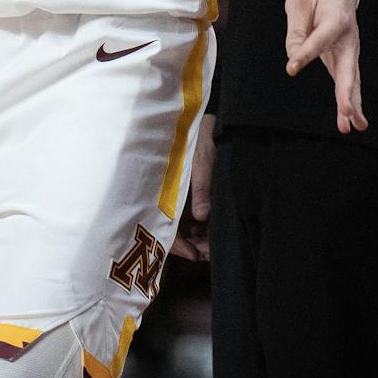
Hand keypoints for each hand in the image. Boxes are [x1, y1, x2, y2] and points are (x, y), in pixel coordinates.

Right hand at [172, 113, 212, 260]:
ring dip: (195, 237)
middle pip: (174, 230)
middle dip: (190, 245)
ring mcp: (178, 196)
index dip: (178, 245)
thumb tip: (202, 216)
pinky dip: (198, 226)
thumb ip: (201, 188)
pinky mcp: (187, 193)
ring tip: (211, 246)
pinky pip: (188, 216)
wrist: (198, 121)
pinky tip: (209, 230)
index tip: (195, 255)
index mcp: (166, 190)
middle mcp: (169, 196)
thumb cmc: (195, 138)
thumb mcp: (200, 162)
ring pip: (182, 226)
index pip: (166, 226)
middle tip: (208, 255)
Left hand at [284, 0, 365, 132]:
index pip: (319, 41)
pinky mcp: (345, 57)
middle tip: (346, 113)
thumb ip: (297, 31)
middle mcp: (348, 38)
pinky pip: (348, 81)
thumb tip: (295, 60)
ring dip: (353, 103)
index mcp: (336, 19)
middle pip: (347, 69)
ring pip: (352, 80)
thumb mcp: (299, 2)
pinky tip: (351, 120)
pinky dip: (350, 99)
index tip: (292, 68)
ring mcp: (350, 50)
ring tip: (353, 126)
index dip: (305, 54)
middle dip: (346, 93)